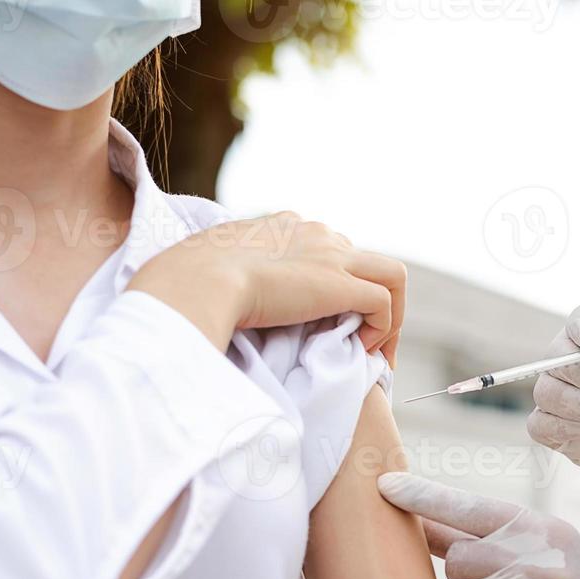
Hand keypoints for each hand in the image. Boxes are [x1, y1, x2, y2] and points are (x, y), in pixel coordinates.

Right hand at [127, 211, 407, 361]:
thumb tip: (222, 301)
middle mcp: (313, 231)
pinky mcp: (340, 281)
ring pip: (392, 276)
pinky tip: (363, 350)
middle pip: (365, 262)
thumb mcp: (211, 272)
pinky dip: (383, 328)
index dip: (337, 287)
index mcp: (282, 227)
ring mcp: (330, 254)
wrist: (195, 282)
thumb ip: (230, 277)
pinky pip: (385, 301)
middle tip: (365, 343)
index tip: (328, 322)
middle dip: (371, 302)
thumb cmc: (187, 284)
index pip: (327, 249)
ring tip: (376, 351)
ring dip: (392, 316)